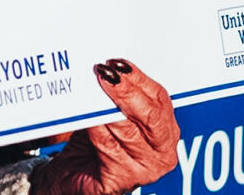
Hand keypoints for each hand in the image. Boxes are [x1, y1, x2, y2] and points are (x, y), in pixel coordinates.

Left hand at [29, 59, 178, 194]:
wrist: (77, 172)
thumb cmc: (99, 137)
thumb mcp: (112, 111)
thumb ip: (117, 93)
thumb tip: (109, 67)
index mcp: (166, 129)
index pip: (159, 98)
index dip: (138, 78)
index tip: (117, 63)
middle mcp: (162, 152)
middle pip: (150, 116)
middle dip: (126, 91)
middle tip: (105, 72)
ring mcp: (145, 170)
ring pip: (126, 129)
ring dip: (105, 107)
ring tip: (90, 88)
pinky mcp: (121, 179)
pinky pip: (107, 145)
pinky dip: (95, 127)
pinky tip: (86, 115)